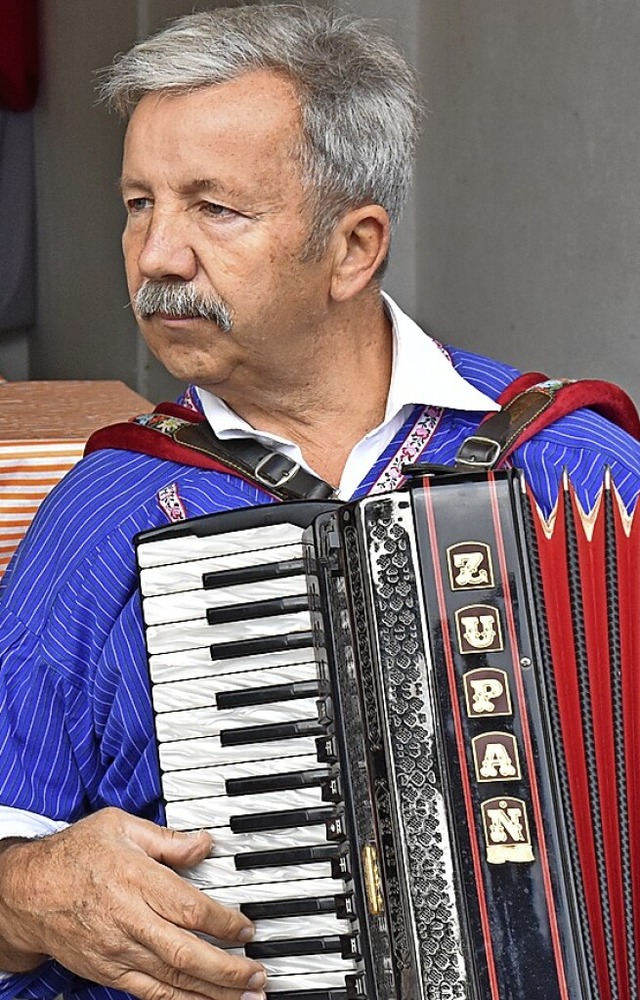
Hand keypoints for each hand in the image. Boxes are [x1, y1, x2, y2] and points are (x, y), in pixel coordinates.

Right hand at [0, 807, 266, 999]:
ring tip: (247, 997)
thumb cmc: (74, 854)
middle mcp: (130, 921)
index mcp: (136, 880)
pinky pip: (151, 993)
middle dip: (228, 969)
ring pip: (173, 980)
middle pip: (186, 953)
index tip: (247, 928)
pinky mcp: (110, 972)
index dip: (224, 922)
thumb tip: (205, 843)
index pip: (190, 908)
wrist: (27, 893)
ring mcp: (119, 952)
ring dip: (214, 992)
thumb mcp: (120, 826)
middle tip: (259, 974)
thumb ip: (167, 839)